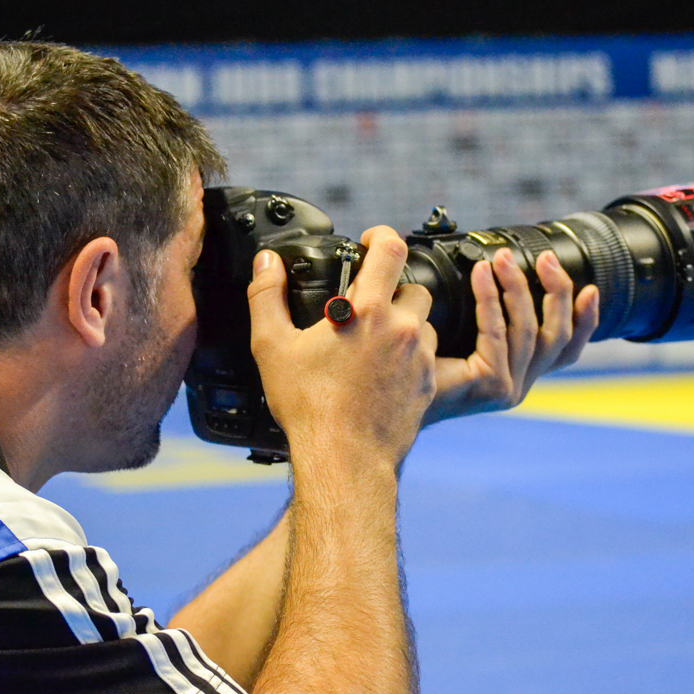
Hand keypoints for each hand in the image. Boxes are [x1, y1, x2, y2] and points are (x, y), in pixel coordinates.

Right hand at [247, 227, 437, 469]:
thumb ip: (266, 296)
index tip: (371, 241)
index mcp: (368, 311)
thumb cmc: (309, 406)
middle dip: (393, 288)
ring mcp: (419, 358)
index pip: (392, 249)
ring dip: (404, 324)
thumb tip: (266, 263)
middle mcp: (402, 329)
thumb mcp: (272, 346)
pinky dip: (408, 357)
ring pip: (424, 323)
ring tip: (373, 342)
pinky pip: (425, 357)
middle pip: (414, 286)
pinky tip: (382, 372)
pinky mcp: (428, 385)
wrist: (344, 457)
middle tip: (366, 305)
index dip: (382, 236)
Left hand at [423, 248, 598, 425]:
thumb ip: (483, 318)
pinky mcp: (490, 384)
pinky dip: (490, 299)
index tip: (590, 288)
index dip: (585, 320)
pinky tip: (480, 276)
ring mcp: (507, 388)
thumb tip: (494, 272)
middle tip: (546, 259)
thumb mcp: (457, 338)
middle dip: (558, 293)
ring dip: (518, 288)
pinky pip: (497, 332)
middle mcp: (518, 385)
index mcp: (516, 375)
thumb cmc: (412, 368)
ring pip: (530, 330)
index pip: (565, 350)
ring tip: (502, 259)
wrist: (383, 403)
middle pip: (558, 337)